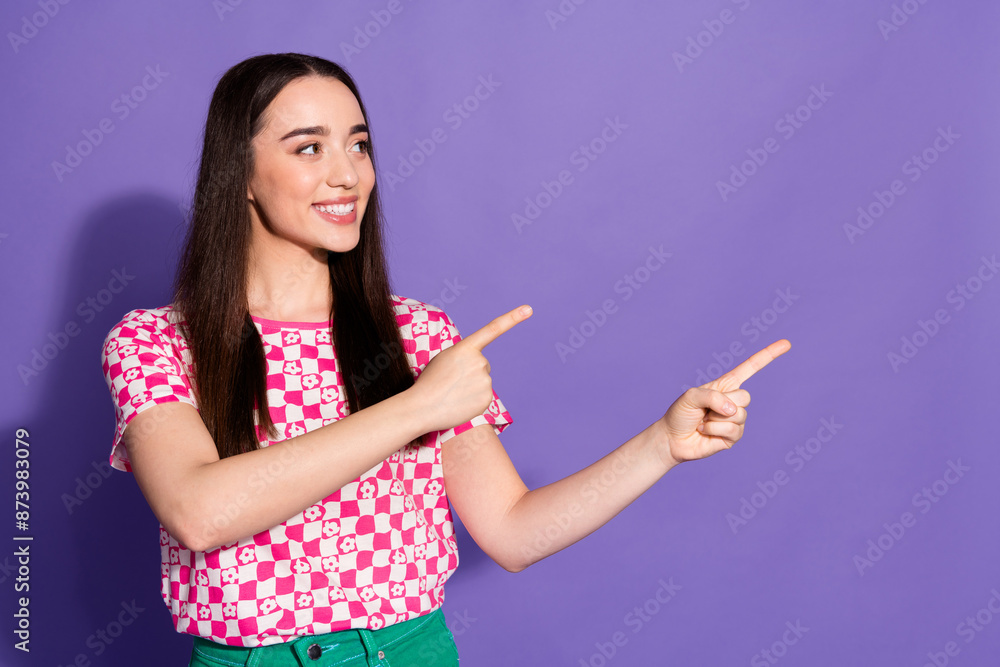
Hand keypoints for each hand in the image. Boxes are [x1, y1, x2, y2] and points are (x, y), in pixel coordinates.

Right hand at [410, 305, 532, 433]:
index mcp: (466, 348)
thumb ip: (464, 356)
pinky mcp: (487, 398)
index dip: (512, 318)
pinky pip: (483, 395)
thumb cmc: (429, 382)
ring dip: (470, 386)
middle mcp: (479, 361)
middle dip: (470, 372)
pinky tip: (459, 402)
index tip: (528, 309)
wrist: (422, 408)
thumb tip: (480, 367)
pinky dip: (473, 399)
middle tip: (451, 381)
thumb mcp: (444, 358)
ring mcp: (485, 380)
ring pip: (482, 380)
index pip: (493, 329)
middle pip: (482, 364)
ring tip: (453, 393)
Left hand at [657, 339, 790, 465]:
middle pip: (745, 397)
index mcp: (725, 385)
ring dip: (715, 419)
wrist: (672, 438)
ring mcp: (736, 419)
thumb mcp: (691, 396)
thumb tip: (733, 410)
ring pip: (739, 415)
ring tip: (703, 421)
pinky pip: (733, 430)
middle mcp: (734, 401)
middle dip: (723, 403)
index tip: (787, 344)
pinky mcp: (733, 437)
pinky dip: (714, 430)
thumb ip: (712, 397)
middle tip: (705, 410)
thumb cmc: (680, 414)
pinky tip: (705, 431)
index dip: (768, 355)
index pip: (750, 368)